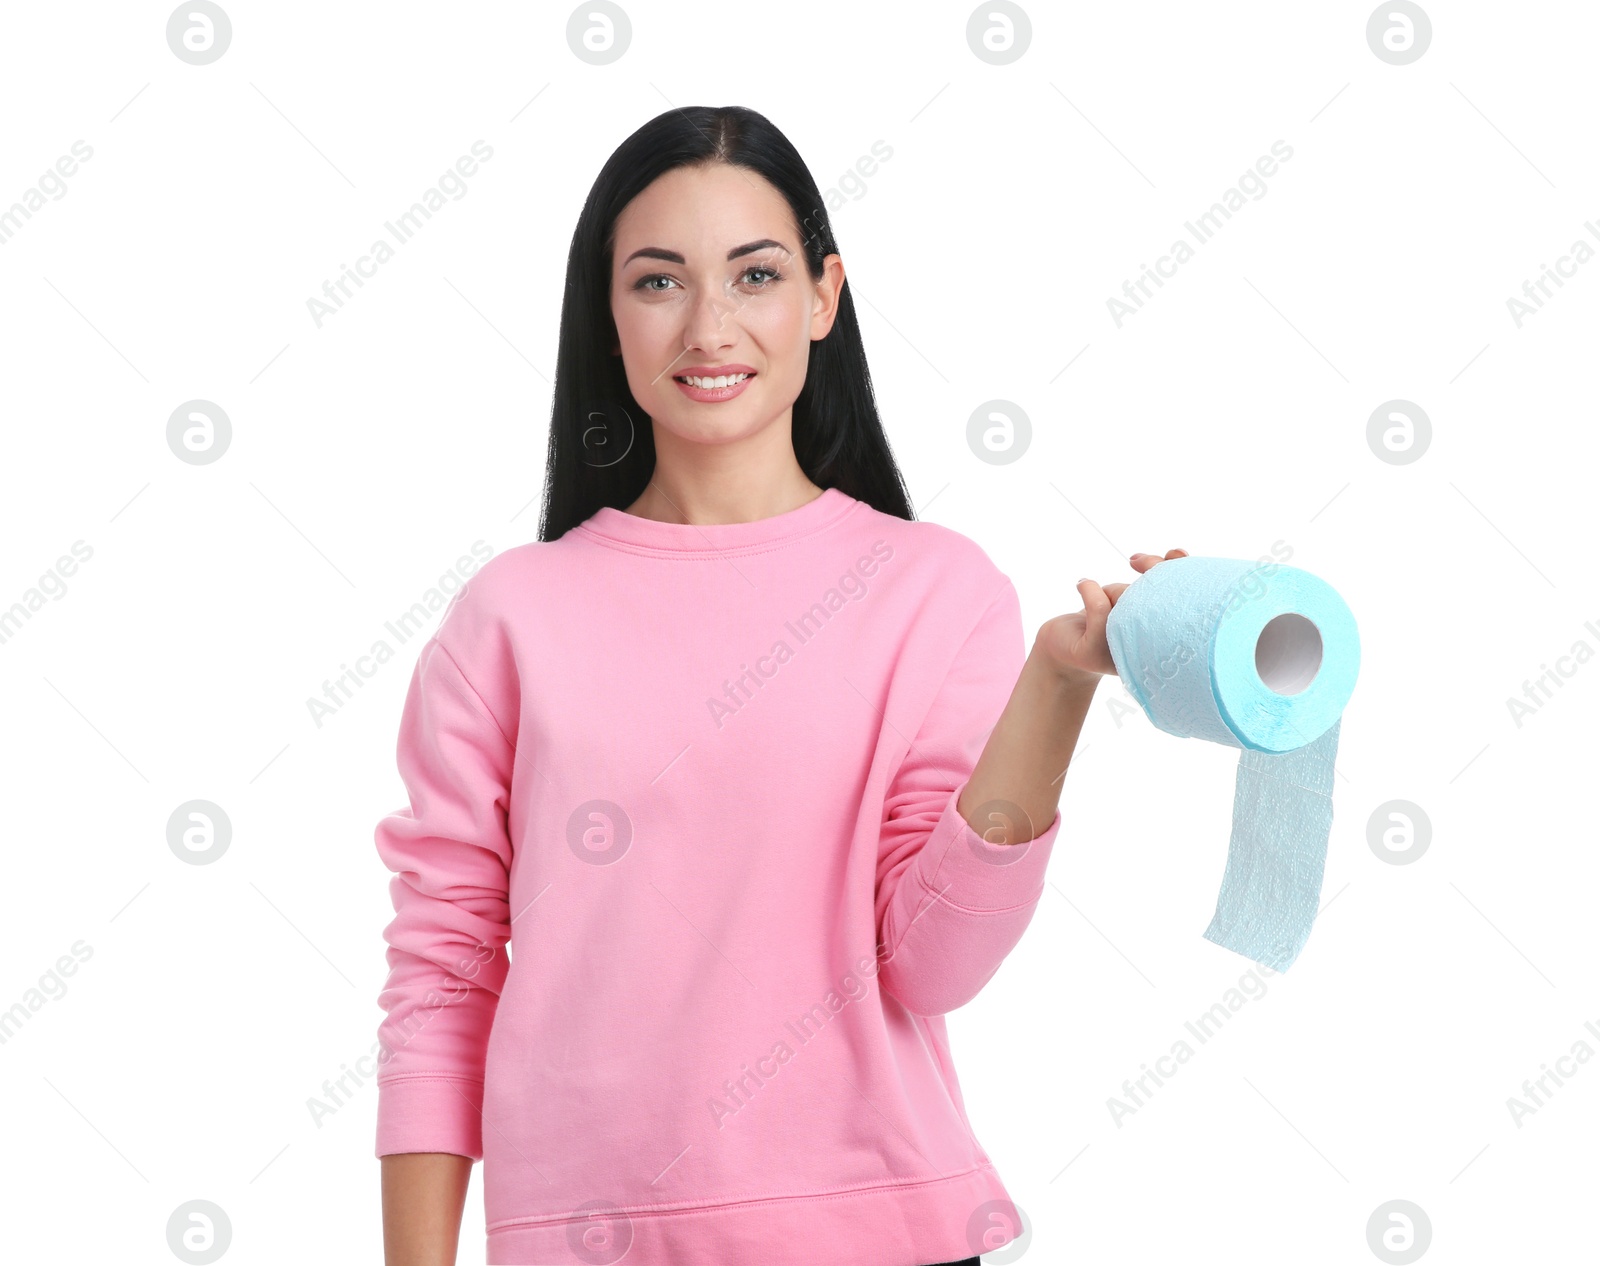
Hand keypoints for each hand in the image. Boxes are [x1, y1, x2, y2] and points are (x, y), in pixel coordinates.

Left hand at [1035, 549, 1188, 680]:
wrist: (1061, 647)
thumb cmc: (1100, 618)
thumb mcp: (1130, 596)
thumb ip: (1155, 579)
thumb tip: (1178, 554)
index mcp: (1163, 639)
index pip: (1185, 607)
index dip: (1184, 577)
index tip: (1176, 554)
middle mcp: (1147, 653)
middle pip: (1159, 600)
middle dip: (1150, 571)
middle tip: (1135, 561)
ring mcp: (1121, 655)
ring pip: (1128, 600)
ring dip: (1112, 589)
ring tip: (1102, 599)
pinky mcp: (1093, 652)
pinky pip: (1099, 607)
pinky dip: (1089, 588)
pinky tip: (1082, 584)